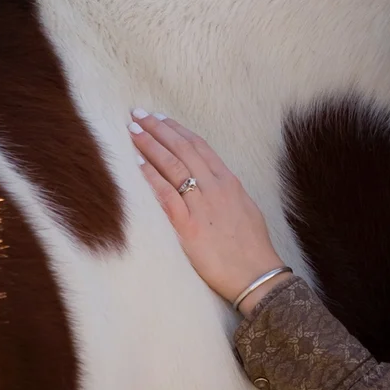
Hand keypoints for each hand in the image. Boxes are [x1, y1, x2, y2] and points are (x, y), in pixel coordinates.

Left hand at [128, 109, 289, 312]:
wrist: (257, 274)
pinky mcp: (189, 226)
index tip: (160, 117)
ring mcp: (202, 205)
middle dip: (158, 129)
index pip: (199, 146)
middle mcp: (216, 188)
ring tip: (133, 131)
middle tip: (138, 114)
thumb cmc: (252, 246)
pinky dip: (151, 177)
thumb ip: (225, 193)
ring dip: (150, 146)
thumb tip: (211, 182)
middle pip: (182, 149)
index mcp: (230, 182)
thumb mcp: (244, 209)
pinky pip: (167, 195)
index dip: (177, 129)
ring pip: (173, 166)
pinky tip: (137, 163)